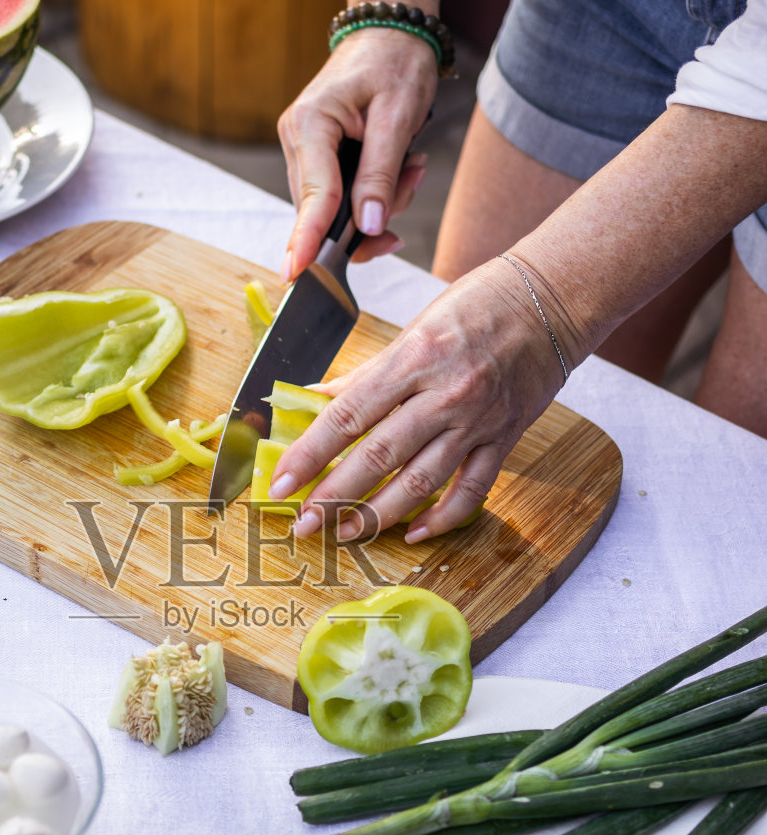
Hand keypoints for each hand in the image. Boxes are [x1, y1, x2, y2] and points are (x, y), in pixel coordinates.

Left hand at [268, 257, 576, 540]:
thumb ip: (366, 373)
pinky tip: (414, 534)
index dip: (310, 454)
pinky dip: (442, 518)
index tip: (281, 483)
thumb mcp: (414, 329)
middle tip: (304, 524)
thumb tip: (316, 398)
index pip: (348, 415)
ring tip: (346, 534)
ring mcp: (477, 421)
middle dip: (334, 496)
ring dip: (378, 515)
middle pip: (379, 455)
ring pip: (421, 482)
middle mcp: (445, 394)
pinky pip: (470, 491)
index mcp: (414, 358)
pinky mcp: (504, 439)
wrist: (552, 300)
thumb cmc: (478, 305)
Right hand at [277, 27, 437, 279]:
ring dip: (380, 200)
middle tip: (413, 177)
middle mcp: (297, 139)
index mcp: (310, 125)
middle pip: (324, 210)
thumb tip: (366, 227)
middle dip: (371, 213)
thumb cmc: (396, 62)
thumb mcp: (398, 117)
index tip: (295, 274)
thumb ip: (380, 175)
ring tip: (412, 164)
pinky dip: (374, 192)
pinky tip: (400, 166)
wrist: (390, 31)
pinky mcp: (317, 156)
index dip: (307, 240)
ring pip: (336, 208)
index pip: (312, 197)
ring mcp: (304, 149)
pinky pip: (342, 195)